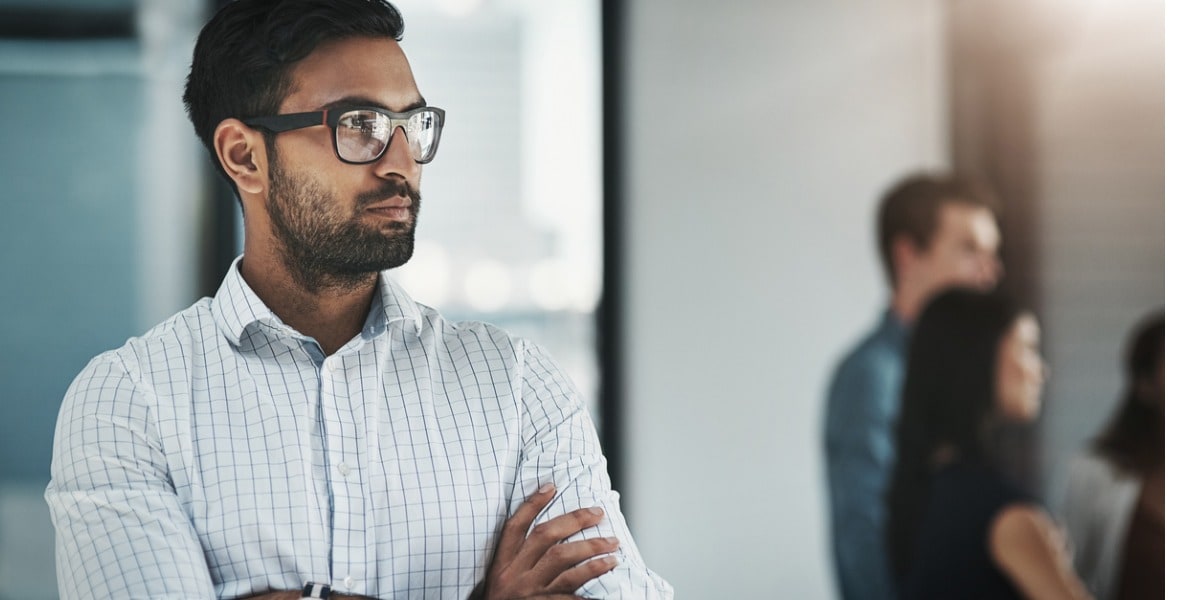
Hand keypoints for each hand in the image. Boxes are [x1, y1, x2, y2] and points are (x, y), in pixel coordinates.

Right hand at [477, 483, 619, 599]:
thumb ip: (519, 559)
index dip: (532, 504)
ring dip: (593, 552)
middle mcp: (514, 575)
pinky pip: (571, 596)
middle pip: (546, 537)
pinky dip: (590, 594)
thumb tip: (551, 532)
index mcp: (502, 564)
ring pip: (564, 561)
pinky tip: (607, 590)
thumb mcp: (502, 579)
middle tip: (600, 514)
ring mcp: (529, 592)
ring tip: (614, 550)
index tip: (552, 486)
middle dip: (576, 521)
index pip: (515, 526)